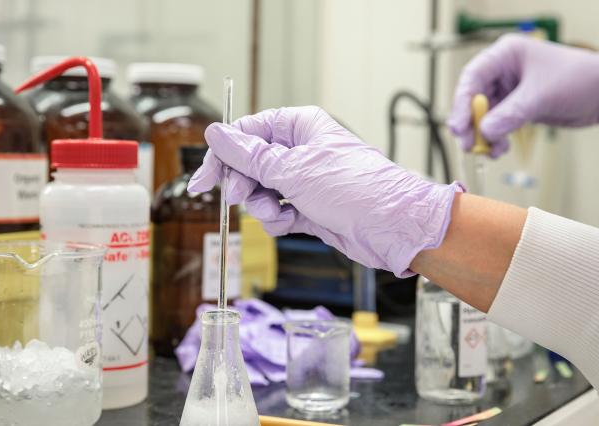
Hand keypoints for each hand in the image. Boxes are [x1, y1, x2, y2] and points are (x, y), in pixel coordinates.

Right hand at [188, 106, 462, 276]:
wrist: (394, 228)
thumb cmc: (357, 189)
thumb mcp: (293, 169)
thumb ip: (249, 155)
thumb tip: (216, 133)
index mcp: (299, 126)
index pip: (246, 133)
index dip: (223, 156)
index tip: (205, 179)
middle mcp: (300, 150)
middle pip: (249, 164)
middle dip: (244, 184)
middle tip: (244, 195)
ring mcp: (304, 180)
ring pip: (260, 191)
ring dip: (261, 206)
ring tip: (278, 212)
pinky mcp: (308, 207)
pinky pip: (276, 211)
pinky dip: (277, 220)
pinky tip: (290, 223)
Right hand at [448, 34, 598, 156]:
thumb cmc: (579, 80)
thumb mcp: (540, 97)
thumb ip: (510, 114)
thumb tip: (485, 132)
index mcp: (505, 55)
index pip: (472, 77)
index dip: (462, 103)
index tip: (459, 126)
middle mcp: (503, 70)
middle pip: (473, 98)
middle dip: (471, 123)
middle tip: (468, 144)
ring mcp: (508, 89)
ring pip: (483, 115)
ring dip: (484, 135)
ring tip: (490, 151)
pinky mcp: (515, 106)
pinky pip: (496, 124)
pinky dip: (495, 138)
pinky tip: (500, 149)